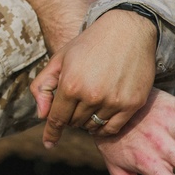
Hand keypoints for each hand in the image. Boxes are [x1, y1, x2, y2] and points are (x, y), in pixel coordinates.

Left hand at [31, 9, 157, 146]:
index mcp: (71, 85)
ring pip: (93, 127)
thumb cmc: (88, 44)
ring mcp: (114, 101)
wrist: (127, 30)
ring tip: (90, 104)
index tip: (49, 143)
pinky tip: (102, 115)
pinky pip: (114, 128)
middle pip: (75, 123)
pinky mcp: (133, 104)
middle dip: (71, 116)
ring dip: (88, 121)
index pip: (57, 118)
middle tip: (77, 101)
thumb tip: (41, 115)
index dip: (51, 132)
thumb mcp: (59, 59)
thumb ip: (44, 86)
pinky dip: (105, 126)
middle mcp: (92, 95)